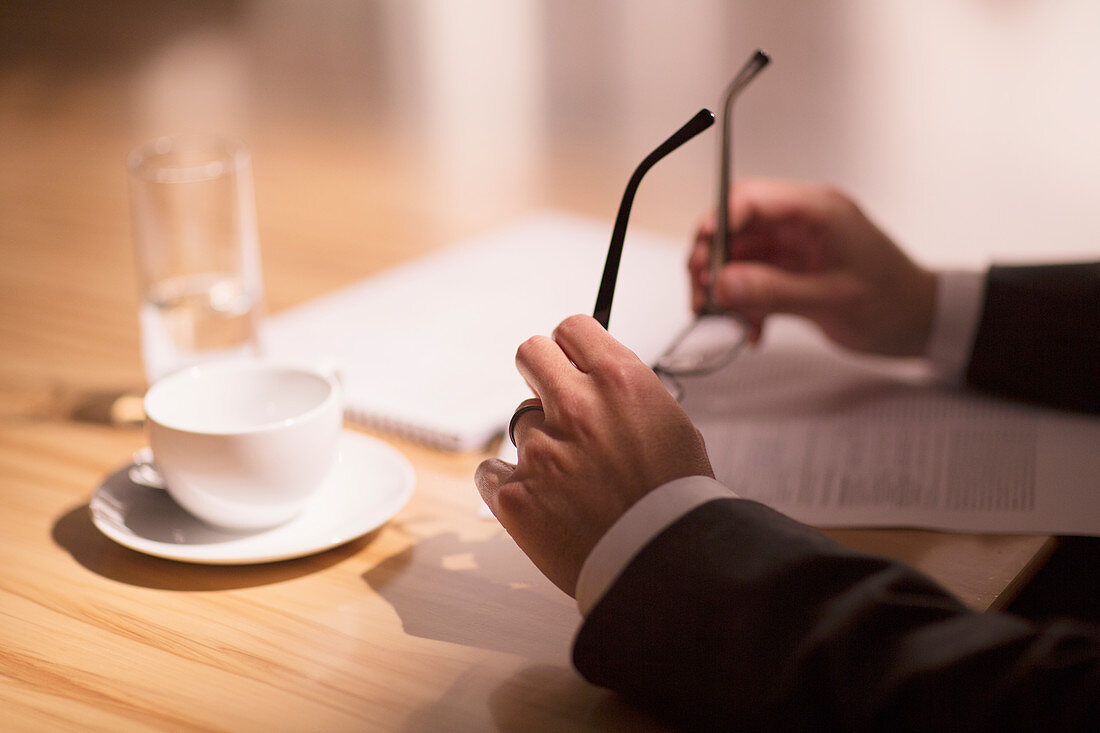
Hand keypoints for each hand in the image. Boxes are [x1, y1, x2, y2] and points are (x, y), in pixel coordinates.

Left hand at [475, 314, 712, 596]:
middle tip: (556, 401)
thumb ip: (629, 393)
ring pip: (520, 423)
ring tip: (572, 480)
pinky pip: (492, 470)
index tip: (574, 360)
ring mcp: (541, 450)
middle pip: (530, 352)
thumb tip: (600, 375)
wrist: (663, 564)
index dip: (573, 346)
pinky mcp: (515, 494)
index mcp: (620, 382)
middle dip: (541, 372)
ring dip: (540, 442)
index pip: (572, 328)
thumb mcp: (672, 426)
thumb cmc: (676, 501)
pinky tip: (541, 502)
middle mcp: (576, 406)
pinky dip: (510, 484)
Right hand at [689, 179, 936, 356]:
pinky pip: (753, 280)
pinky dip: (744, 304)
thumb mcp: (831, 300)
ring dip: (725, 289)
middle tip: (702, 297)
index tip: (701, 261)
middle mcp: (801, 222)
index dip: (717, 225)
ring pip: (739, 257)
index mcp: (817, 211)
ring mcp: (796, 246)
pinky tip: (751, 330)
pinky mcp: (793, 269)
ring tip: (723, 320)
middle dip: (712, 262)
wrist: (923, 324)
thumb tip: (721, 284)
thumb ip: (773, 291)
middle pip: (735, 228)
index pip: (750, 200)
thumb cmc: (893, 304)